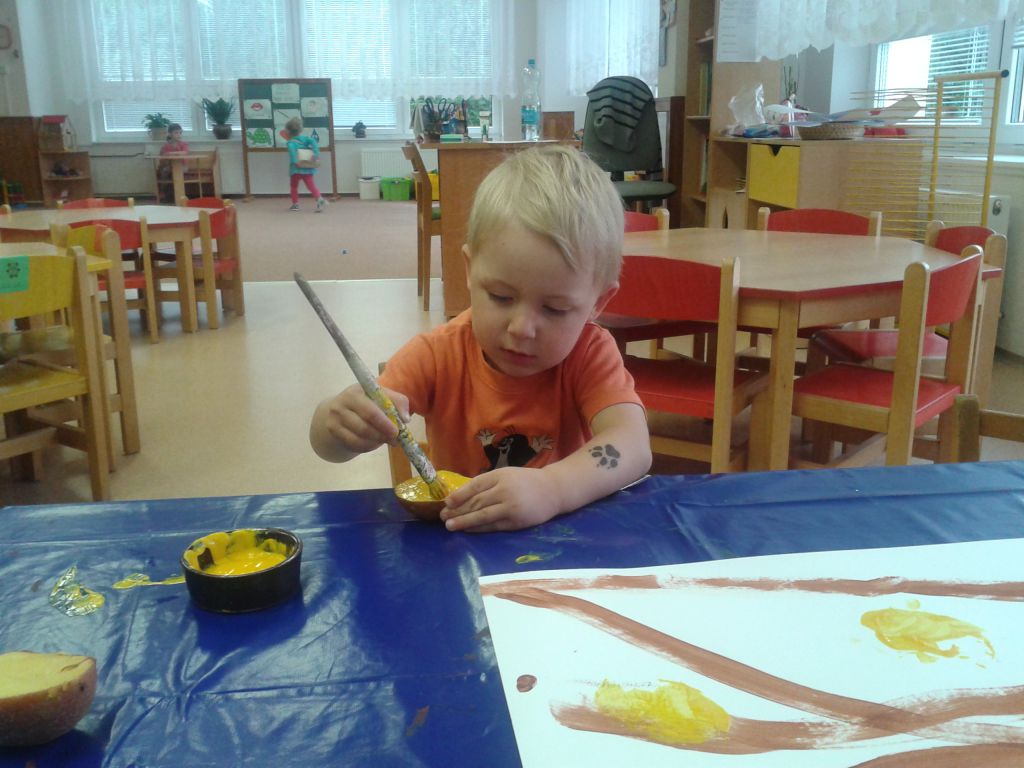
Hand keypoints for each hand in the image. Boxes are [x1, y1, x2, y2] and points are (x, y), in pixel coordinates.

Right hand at [317, 383, 408, 455]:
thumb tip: (405, 419)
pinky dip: (368, 446)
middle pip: (364, 427)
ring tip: (386, 440)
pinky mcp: (334, 432)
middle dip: (382, 435)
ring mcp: (335, 420)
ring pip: (360, 438)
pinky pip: (354, 444)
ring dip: (377, 442)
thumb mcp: (380, 395)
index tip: (397, 431)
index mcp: (355, 393)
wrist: (339, 408)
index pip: (371, 411)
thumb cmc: (366, 400)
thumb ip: (397, 401)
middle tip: (395, 439)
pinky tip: (375, 442)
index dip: (385, 423)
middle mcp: (341, 406)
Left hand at [440, 467, 561, 532]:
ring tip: (450, 526)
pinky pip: (493, 526)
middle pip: (476, 502)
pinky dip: (479, 528)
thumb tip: (461, 496)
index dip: (459, 495)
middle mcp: (504, 490)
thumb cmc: (526, 482)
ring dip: (465, 521)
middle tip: (443, 517)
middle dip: (458, 510)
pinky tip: (468, 529)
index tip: (446, 503)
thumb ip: (487, 484)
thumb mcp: (506, 475)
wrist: (553, 490)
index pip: (475, 486)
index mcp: (500, 476)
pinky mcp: (516, 521)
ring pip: (482, 515)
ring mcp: (510, 507)